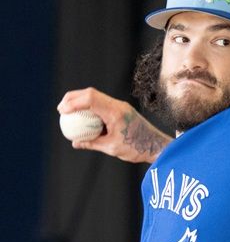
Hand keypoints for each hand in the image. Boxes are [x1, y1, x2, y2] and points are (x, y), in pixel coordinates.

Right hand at [57, 87, 171, 162]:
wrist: (156, 145)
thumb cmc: (137, 148)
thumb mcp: (112, 148)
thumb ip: (92, 143)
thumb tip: (75, 142)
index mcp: (115, 113)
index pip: (90, 99)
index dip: (73, 102)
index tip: (62, 111)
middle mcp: (118, 105)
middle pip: (91, 93)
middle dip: (73, 98)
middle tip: (61, 109)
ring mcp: (120, 106)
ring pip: (96, 96)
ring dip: (81, 101)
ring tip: (68, 111)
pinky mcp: (122, 109)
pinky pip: (102, 103)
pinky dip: (90, 107)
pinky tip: (83, 117)